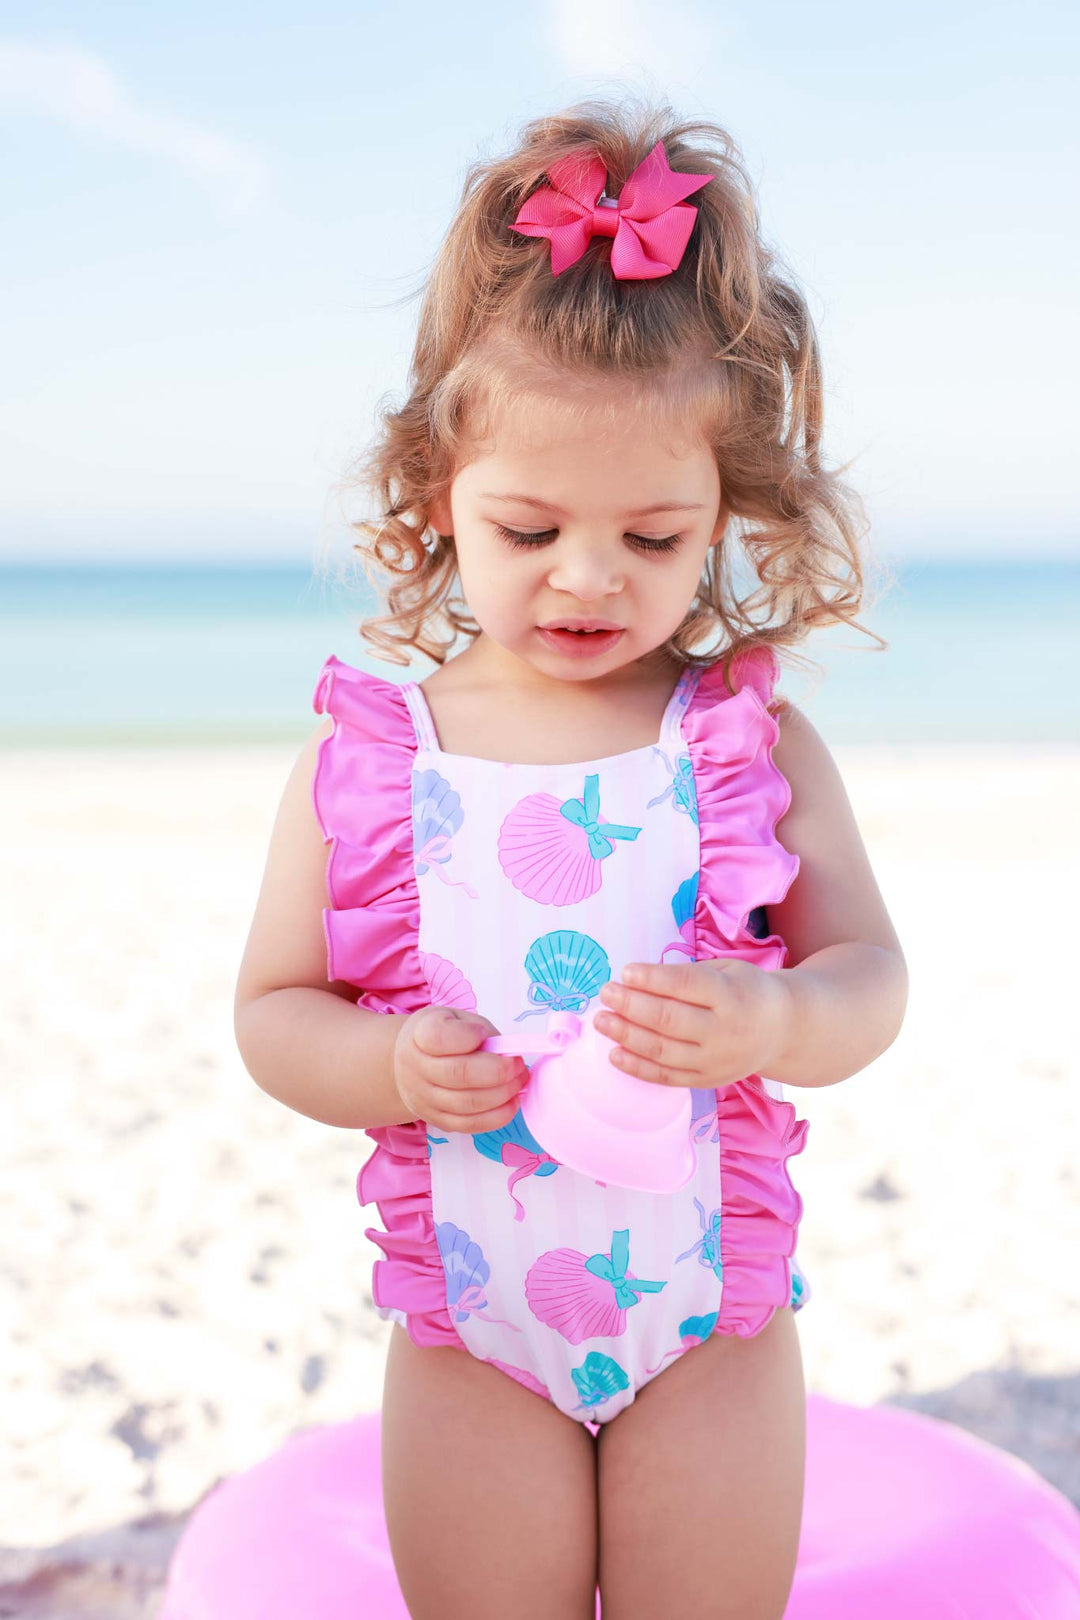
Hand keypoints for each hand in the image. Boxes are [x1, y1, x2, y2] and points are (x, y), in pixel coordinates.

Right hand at [393, 1006, 527, 1133]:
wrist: (410, 1065)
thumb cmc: (443, 1036)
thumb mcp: (456, 1019)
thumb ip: (479, 1031)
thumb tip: (507, 1053)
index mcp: (420, 1035)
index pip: (438, 1037)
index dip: (468, 1035)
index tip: (483, 1034)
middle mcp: (416, 1068)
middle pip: (459, 1074)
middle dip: (498, 1070)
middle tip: (518, 1064)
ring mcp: (424, 1099)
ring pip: (467, 1104)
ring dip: (502, 1094)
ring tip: (518, 1081)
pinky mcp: (437, 1121)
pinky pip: (470, 1125)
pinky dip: (497, 1116)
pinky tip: (511, 1102)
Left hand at [593, 958, 790, 1088]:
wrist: (782, 1030)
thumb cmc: (746, 991)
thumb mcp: (726, 970)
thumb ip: (686, 975)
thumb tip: (636, 980)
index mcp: (731, 996)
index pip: (685, 986)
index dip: (652, 979)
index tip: (625, 971)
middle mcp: (724, 1031)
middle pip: (669, 1020)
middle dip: (631, 1005)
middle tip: (606, 993)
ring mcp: (716, 1061)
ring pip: (663, 1051)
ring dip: (626, 1036)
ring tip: (601, 1020)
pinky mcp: (707, 1081)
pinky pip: (666, 1077)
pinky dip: (637, 1067)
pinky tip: (614, 1053)